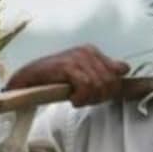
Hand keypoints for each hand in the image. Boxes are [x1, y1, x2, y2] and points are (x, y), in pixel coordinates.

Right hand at [3, 45, 129, 106]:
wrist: (27, 79)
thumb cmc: (54, 80)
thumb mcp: (83, 75)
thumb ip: (103, 72)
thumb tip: (125, 69)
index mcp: (93, 52)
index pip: (120, 71)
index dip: (111, 90)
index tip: (95, 96)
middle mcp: (87, 51)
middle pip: (111, 81)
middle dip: (100, 97)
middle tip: (84, 100)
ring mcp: (77, 57)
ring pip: (100, 85)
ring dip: (88, 99)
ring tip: (76, 99)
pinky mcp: (67, 65)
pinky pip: (86, 85)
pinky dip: (81, 97)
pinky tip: (71, 99)